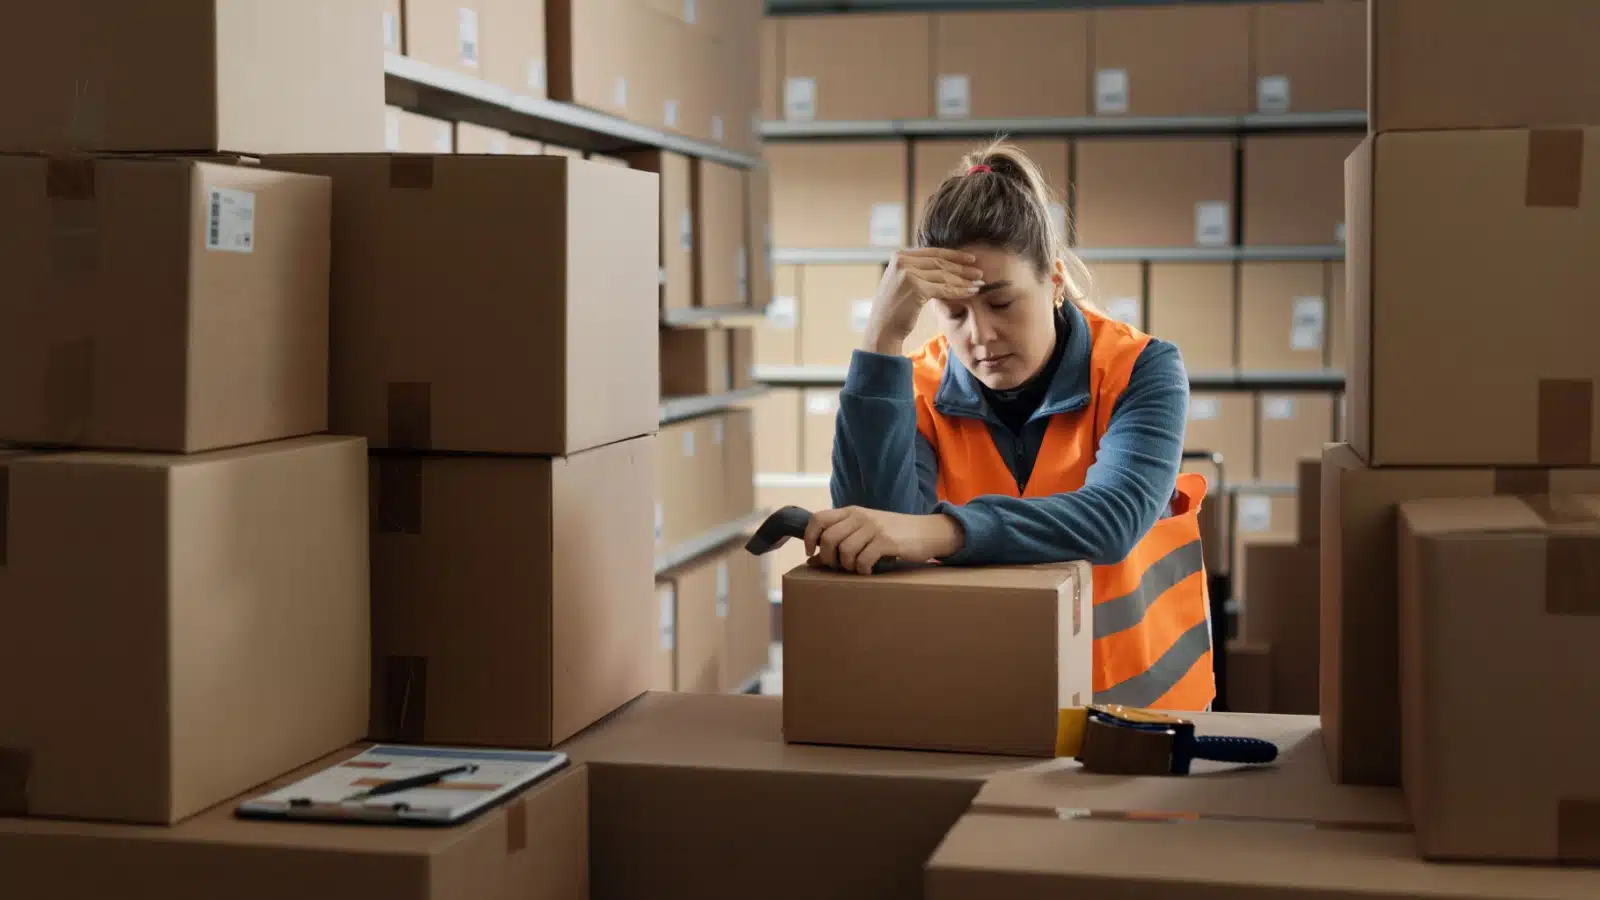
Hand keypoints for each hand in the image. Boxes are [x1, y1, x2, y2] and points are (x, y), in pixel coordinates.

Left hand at [804, 507, 964, 574]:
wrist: (927, 531)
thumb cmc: (893, 534)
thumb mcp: (865, 532)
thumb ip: (840, 540)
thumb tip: (812, 560)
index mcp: (852, 511)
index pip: (819, 518)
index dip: (809, 537)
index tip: (811, 552)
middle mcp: (861, 516)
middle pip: (829, 539)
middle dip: (829, 558)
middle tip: (838, 567)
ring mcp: (874, 528)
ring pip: (845, 551)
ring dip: (848, 566)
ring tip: (857, 568)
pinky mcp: (887, 541)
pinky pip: (864, 560)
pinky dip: (863, 570)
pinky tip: (869, 570)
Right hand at [863, 249, 984, 354]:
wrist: (882, 329)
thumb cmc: (895, 310)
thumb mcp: (903, 282)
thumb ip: (917, 270)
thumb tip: (943, 264)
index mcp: (899, 256)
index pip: (932, 252)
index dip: (954, 255)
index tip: (971, 259)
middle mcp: (902, 261)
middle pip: (939, 262)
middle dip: (962, 267)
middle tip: (980, 272)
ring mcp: (907, 273)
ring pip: (944, 275)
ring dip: (964, 279)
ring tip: (979, 283)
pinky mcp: (915, 287)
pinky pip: (943, 288)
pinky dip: (959, 290)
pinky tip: (971, 292)